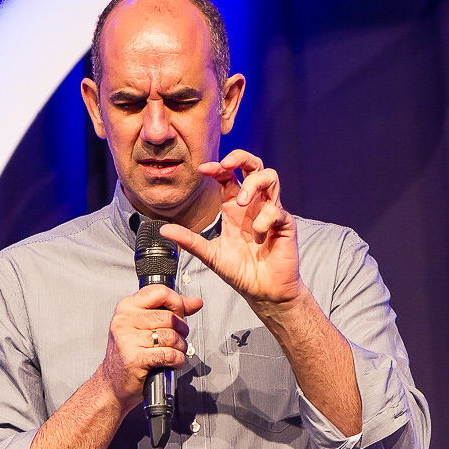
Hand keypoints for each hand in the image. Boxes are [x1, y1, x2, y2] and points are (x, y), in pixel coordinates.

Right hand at [97, 285, 201, 412]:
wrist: (112, 383)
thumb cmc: (130, 353)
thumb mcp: (146, 325)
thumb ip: (172, 310)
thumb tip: (195, 302)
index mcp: (127, 307)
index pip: (160, 291)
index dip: (177, 302)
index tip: (180, 312)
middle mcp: (124, 320)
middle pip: (170, 317)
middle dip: (182, 330)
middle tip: (178, 338)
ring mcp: (127, 339)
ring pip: (171, 336)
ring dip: (180, 347)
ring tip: (174, 351)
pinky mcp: (134, 358)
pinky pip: (169, 354)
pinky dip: (177, 360)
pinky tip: (171, 362)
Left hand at [161, 149, 306, 312]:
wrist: (263, 291)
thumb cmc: (241, 271)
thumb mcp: (210, 254)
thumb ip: (189, 240)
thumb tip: (163, 229)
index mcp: (234, 207)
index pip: (228, 176)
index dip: (217, 167)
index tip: (202, 169)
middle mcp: (253, 204)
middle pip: (253, 165)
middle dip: (241, 157)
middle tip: (227, 164)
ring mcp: (271, 211)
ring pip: (270, 177)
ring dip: (254, 184)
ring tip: (243, 202)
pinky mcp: (285, 224)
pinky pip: (277, 210)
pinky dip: (265, 219)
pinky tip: (258, 235)